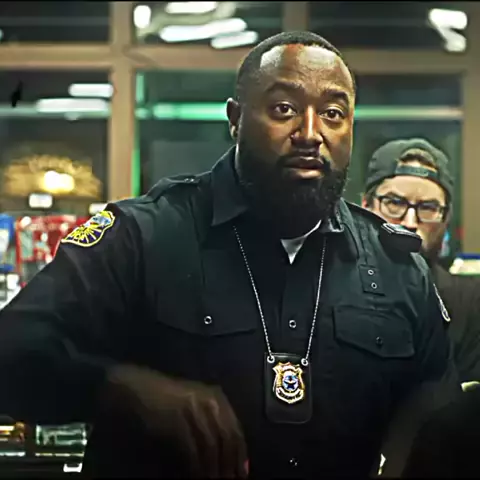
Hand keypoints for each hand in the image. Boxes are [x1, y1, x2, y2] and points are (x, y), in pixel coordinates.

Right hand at [99, 364, 247, 477]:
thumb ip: (208, 424)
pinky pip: (191, 452)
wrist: (130, 388)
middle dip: (229, 466)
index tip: (242, 474)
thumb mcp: (192, 404)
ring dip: (214, 471)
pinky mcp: (175, 422)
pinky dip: (195, 470)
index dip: (240, 455)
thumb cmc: (161, 399)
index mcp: (215, 397)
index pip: (235, 430)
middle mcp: (208, 402)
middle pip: (226, 440)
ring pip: (210, 448)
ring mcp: (192, 410)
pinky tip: (196, 478)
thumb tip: (227, 455)